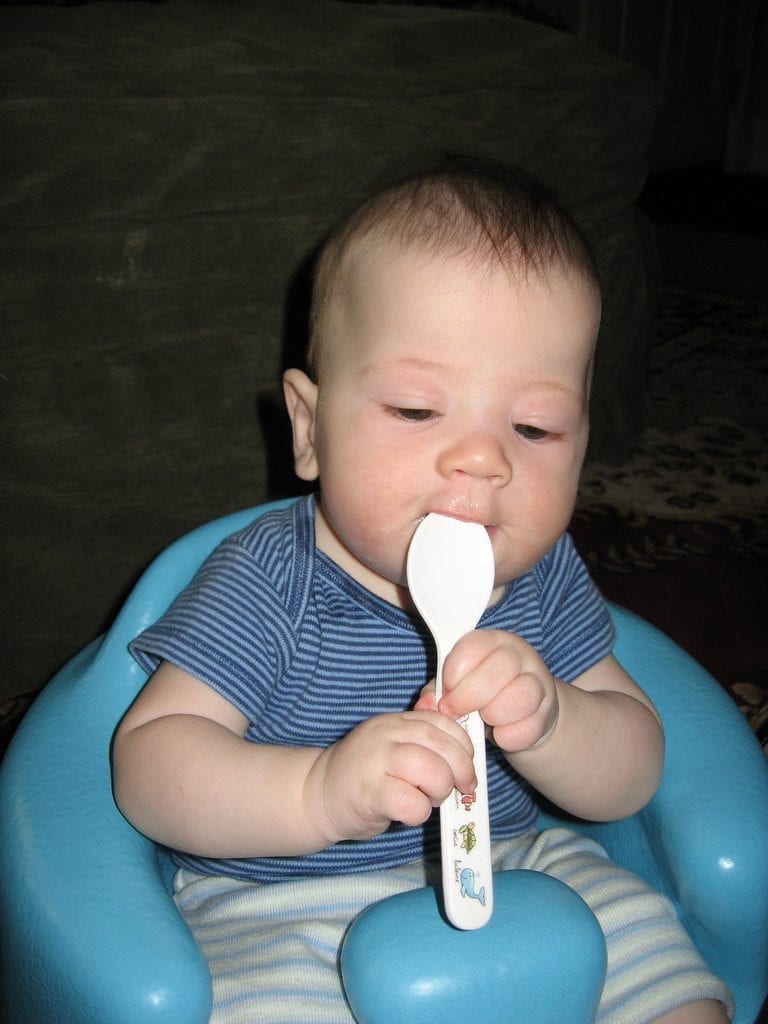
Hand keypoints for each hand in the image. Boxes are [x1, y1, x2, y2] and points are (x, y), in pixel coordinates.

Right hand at [304, 711, 476, 843]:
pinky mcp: (369, 792)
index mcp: (396, 721)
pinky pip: (412, 803)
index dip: (464, 746)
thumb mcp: (392, 746)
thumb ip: (422, 741)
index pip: (444, 722)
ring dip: (440, 791)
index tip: (466, 766)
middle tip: (460, 789)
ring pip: (432, 771)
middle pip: (443, 746)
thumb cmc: (365, 775)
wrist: (317, 794)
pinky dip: (419, 813)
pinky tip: (407, 813)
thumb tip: (465, 747)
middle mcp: (386, 734)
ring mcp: (376, 760)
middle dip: (461, 771)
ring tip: (428, 799)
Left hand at [415, 630, 558, 753]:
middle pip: (496, 671)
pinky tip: (501, 734)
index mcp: (490, 641)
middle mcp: (518, 654)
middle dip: (468, 698)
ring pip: (519, 697)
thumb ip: (435, 692)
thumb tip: (424, 706)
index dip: (454, 673)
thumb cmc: (480, 695)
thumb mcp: (455, 687)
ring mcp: (537, 681)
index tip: (445, 692)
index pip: (472, 646)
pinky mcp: (548, 710)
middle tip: (456, 712)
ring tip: (485, 719)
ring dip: (494, 715)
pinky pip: (529, 726)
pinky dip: (509, 736)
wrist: (523, 714)